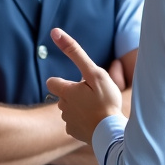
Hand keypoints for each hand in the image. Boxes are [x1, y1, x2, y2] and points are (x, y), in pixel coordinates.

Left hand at [45, 28, 122, 144]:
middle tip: (94, 97)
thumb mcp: (94, 73)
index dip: (65, 82)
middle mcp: (62, 106)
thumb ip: (75, 53)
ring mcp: (67, 121)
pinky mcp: (73, 133)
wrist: (111, 133)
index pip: (52, 82)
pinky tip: (95, 121)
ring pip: (70, 110)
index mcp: (65, 91)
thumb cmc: (105, 101)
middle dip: (75, 95)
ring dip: (80, 108)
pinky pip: (75, 123)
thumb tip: (55, 32)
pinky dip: (83, 121)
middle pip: (64, 96)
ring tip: (97, 110)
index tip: (80, 85)